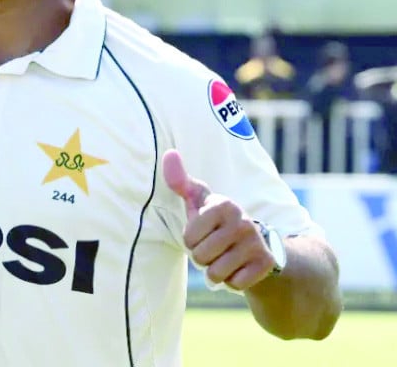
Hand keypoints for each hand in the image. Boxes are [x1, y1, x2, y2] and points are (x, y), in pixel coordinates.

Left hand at [163, 149, 276, 290]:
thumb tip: (169, 153)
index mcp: (224, 204)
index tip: (205, 233)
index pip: (189, 238)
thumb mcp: (200, 203)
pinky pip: (234, 284)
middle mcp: (243, 221)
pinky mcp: (267, 264)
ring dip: (216, 271)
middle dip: (203, 258)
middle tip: (217, 248)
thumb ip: (181, 182)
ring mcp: (257, 242)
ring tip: (227, 258)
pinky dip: (233, 281)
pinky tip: (241, 268)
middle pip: (200, 256)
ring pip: (215, 273)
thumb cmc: (218, 224)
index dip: (192, 241)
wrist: (260, 247)